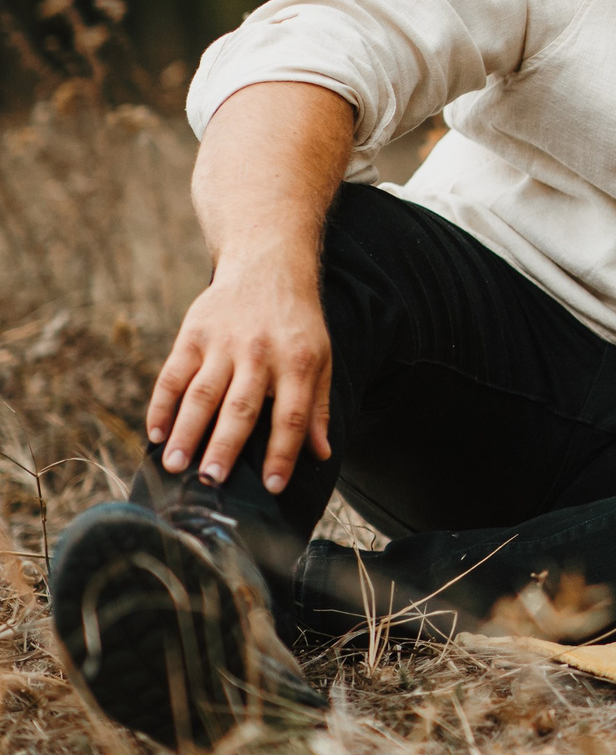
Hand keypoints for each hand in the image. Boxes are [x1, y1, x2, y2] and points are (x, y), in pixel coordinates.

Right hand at [147, 250, 333, 493]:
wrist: (268, 266)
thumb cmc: (297, 324)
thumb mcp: (320, 358)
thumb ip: (316, 407)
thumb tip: (322, 454)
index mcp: (297, 362)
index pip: (291, 416)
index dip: (282, 453)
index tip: (272, 488)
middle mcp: (259, 353)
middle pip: (240, 408)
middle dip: (224, 447)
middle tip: (210, 482)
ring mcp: (223, 343)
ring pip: (201, 394)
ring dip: (186, 432)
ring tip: (174, 466)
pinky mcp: (193, 334)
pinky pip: (173, 374)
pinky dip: (161, 405)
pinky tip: (155, 433)